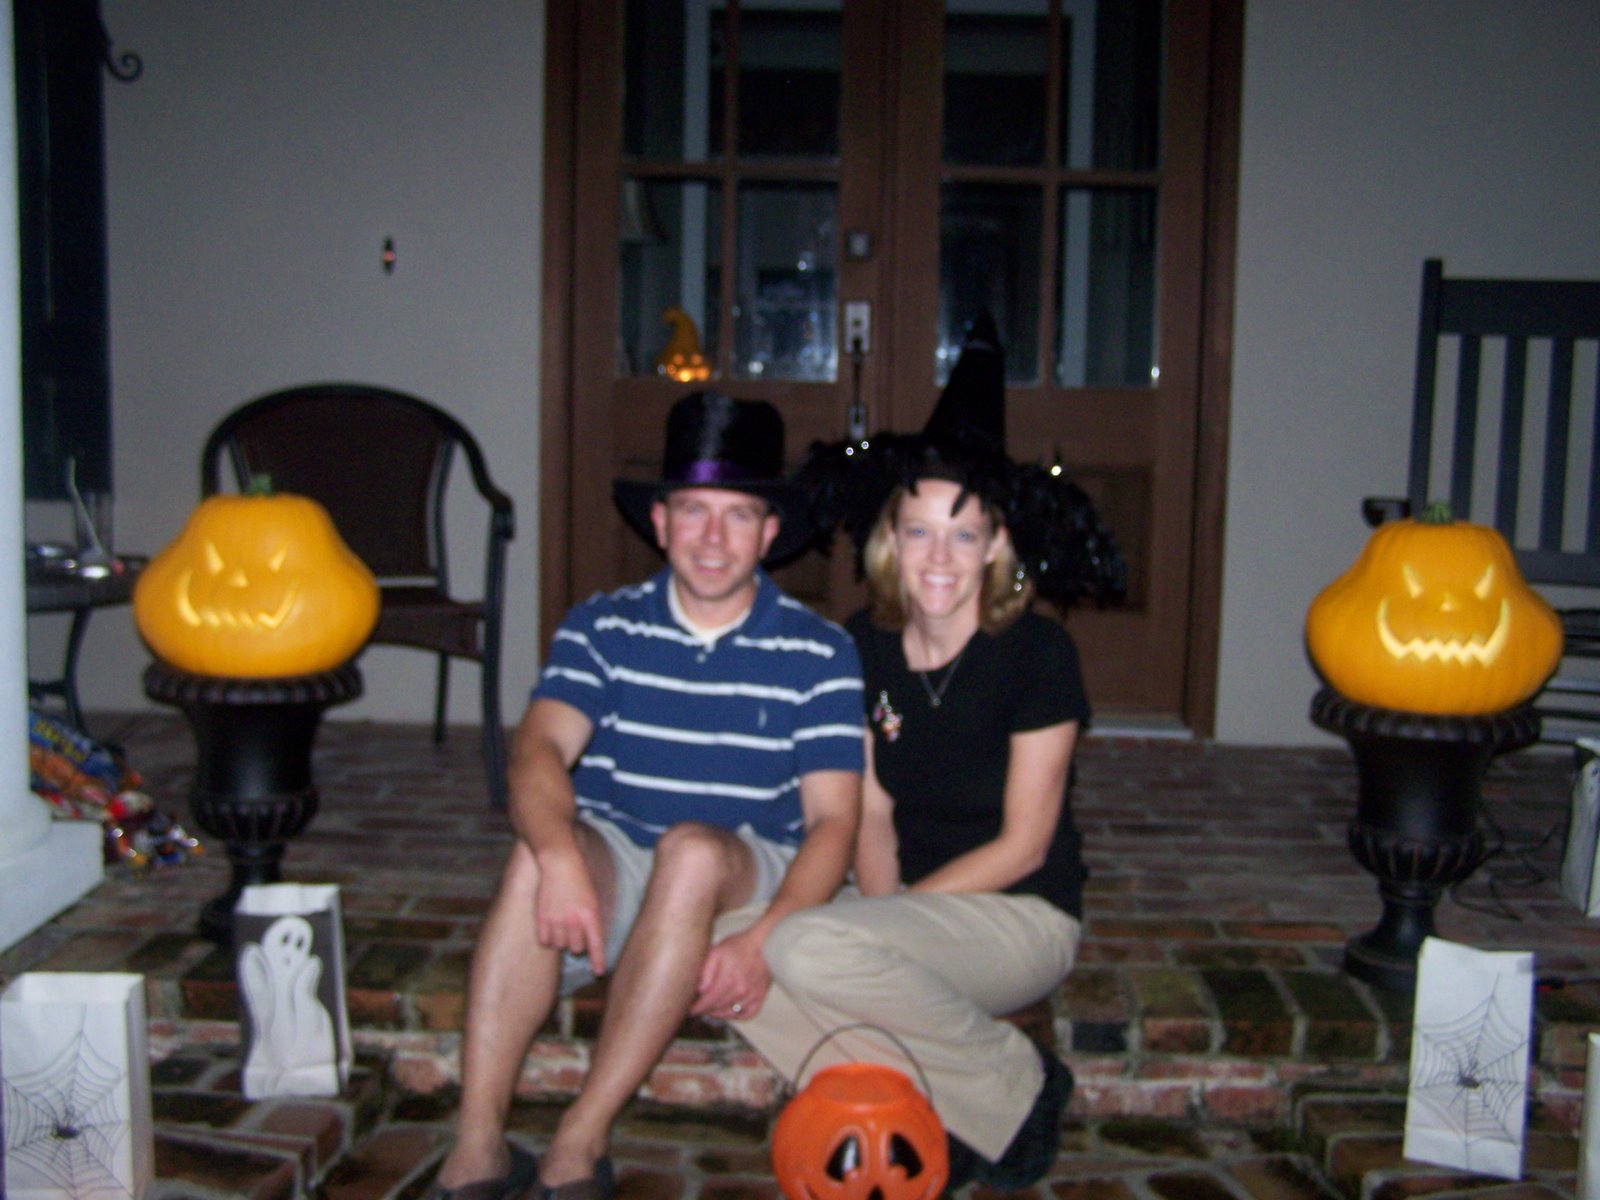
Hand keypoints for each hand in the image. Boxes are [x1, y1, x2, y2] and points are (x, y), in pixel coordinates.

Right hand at [534, 851, 606, 974]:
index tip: (598, 972)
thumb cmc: (579, 879)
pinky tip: (550, 928)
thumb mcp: (592, 899)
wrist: (559, 862)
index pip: (596, 943)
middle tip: (574, 931)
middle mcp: (573, 919)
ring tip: (561, 926)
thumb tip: (588, 942)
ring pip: (559, 945)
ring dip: (561, 941)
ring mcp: (556, 919)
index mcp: (590, 914)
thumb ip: (591, 920)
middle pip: (576, 947)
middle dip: (576, 944)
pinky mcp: (541, 917)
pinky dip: (547, 938)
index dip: (598, 960)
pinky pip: (544, 941)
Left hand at [692, 926, 771, 1019]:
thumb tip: (699, 989)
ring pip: (730, 1013)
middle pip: (717, 1008)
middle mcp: (740, 991)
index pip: (708, 1001)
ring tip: (711, 1010)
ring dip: (718, 1014)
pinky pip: (747, 1014)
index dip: (697, 1008)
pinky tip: (729, 1011)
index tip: (690, 1010)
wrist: (764, 944)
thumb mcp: (717, 952)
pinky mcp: (760, 997)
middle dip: (705, 1010)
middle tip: (698, 1008)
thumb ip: (706, 971)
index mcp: (727, 980)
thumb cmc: (739, 946)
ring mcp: (751, 996)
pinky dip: (736, 1016)